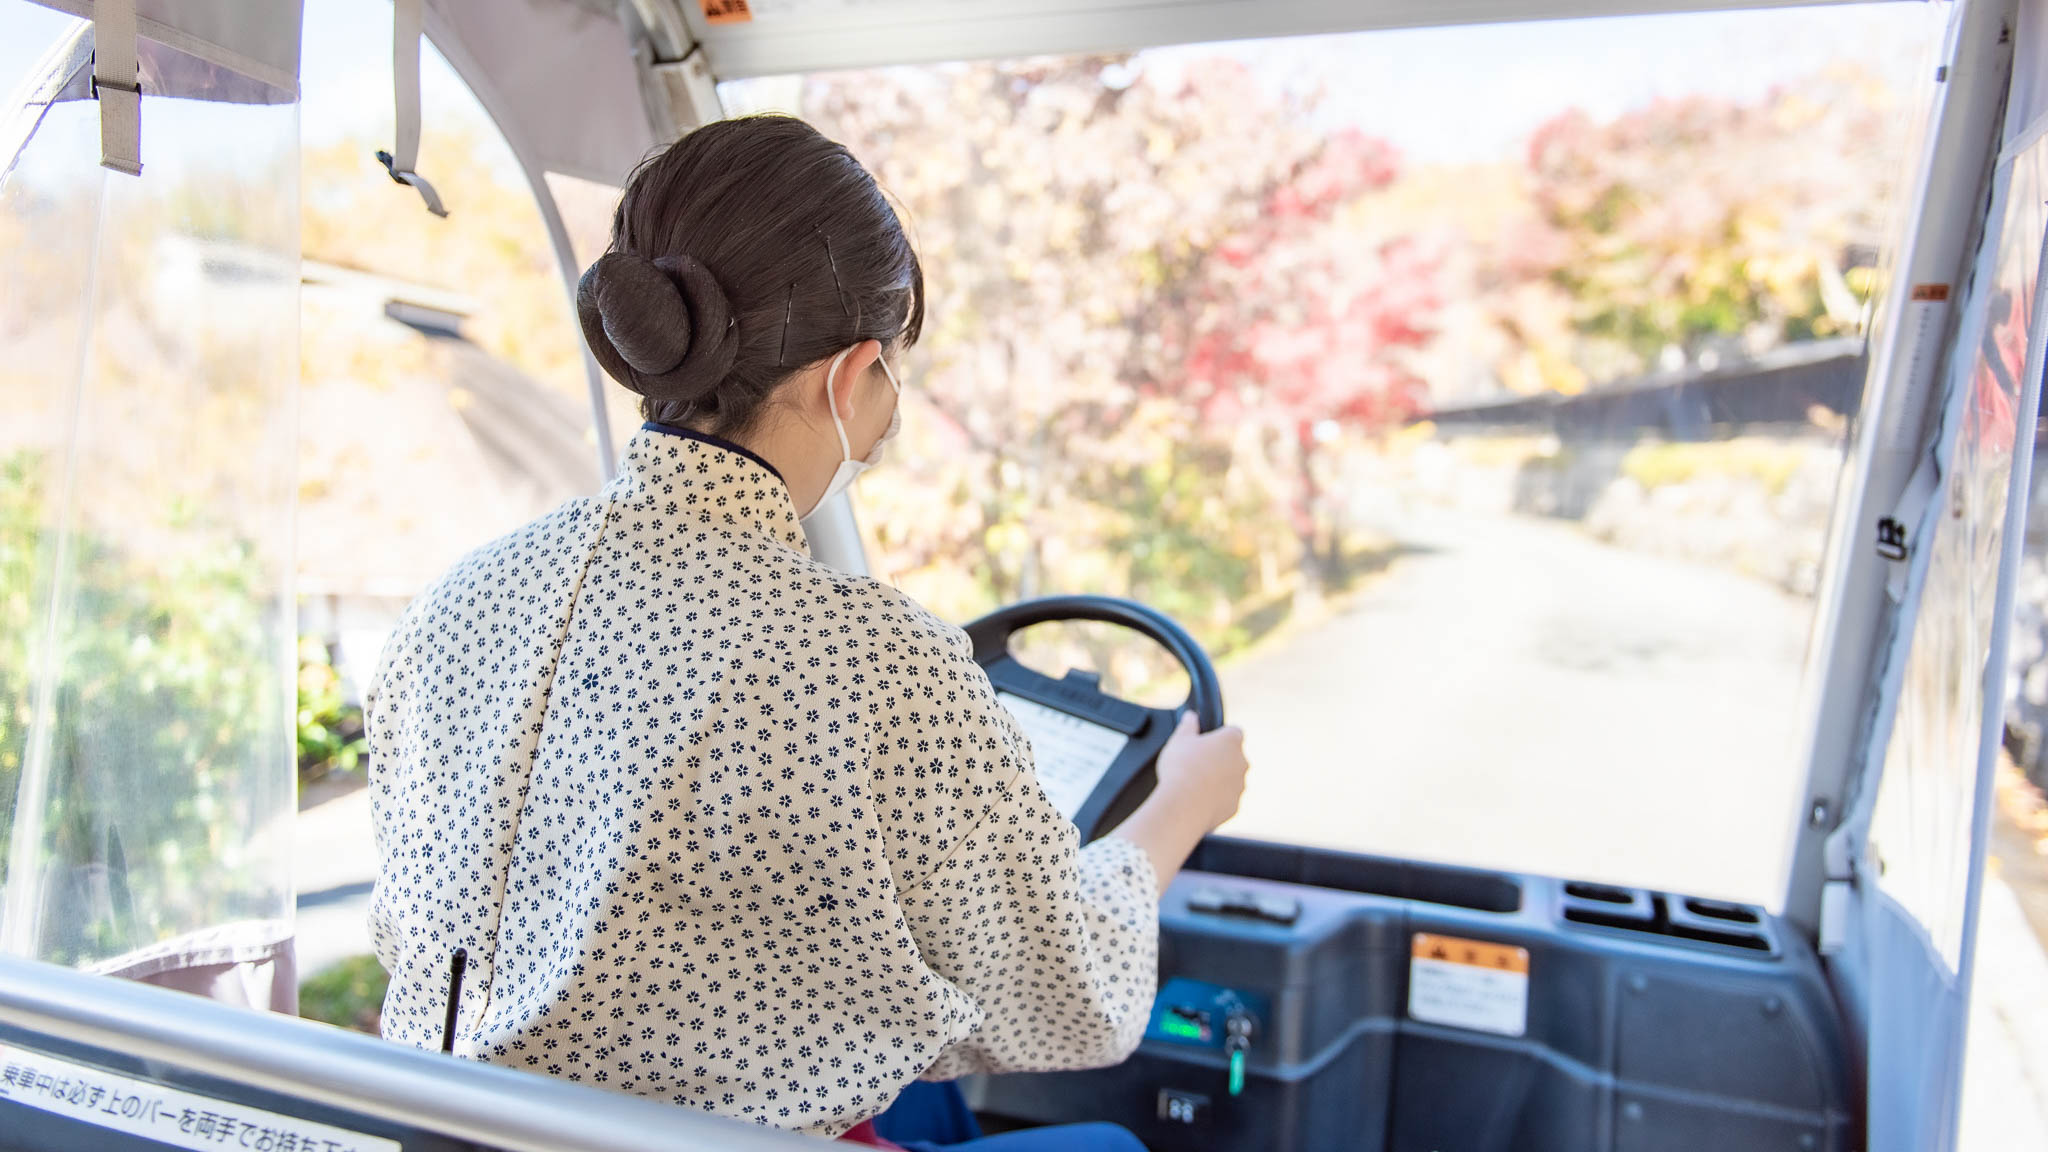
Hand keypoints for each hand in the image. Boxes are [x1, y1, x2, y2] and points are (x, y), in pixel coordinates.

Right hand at [1154, 711, 1248, 834]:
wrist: (1183, 806)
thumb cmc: (1181, 768)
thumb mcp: (1179, 740)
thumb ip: (1188, 726)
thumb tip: (1191, 716)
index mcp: (1231, 741)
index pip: (1234, 731)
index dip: (1220, 736)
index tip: (1205, 742)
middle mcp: (1242, 762)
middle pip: (1233, 757)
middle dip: (1219, 759)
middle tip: (1196, 763)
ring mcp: (1240, 786)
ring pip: (1231, 780)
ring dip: (1218, 780)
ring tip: (1194, 785)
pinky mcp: (1235, 806)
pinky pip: (1225, 800)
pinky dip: (1215, 800)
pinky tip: (1197, 800)